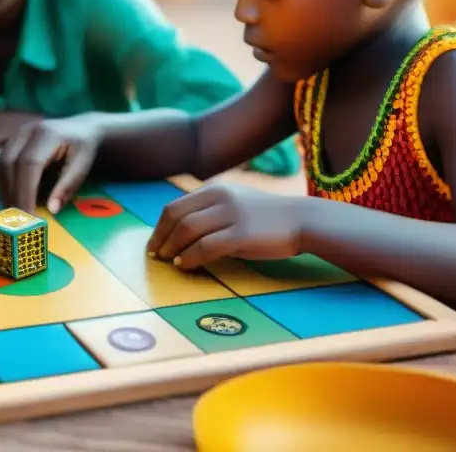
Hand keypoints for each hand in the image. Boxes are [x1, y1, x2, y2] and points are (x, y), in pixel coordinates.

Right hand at [0, 115, 103, 213]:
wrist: (79, 128)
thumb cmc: (82, 148)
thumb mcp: (83, 165)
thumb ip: (67, 185)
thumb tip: (51, 209)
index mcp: (46, 134)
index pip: (29, 164)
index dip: (25, 191)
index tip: (28, 215)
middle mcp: (26, 131)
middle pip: (9, 164)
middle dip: (11, 194)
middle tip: (18, 219)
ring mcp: (15, 136)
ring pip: (0, 165)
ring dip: (4, 191)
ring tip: (13, 213)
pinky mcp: (10, 143)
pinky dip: (2, 185)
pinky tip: (11, 201)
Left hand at [145, 183, 306, 268]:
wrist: (302, 220)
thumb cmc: (266, 216)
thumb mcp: (235, 202)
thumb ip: (210, 210)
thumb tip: (180, 230)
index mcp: (215, 189)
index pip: (175, 207)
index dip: (159, 227)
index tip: (154, 242)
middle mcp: (220, 197)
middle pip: (176, 217)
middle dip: (160, 238)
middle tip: (155, 255)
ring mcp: (231, 215)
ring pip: (187, 231)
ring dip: (172, 248)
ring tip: (169, 261)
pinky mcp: (242, 234)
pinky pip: (205, 247)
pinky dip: (190, 258)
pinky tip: (185, 265)